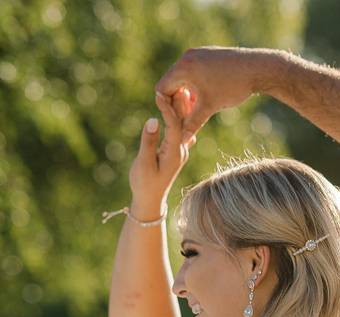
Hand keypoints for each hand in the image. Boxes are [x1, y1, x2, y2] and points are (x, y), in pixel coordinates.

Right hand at [128, 88, 195, 211]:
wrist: (151, 200)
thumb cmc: (144, 183)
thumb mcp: (144, 163)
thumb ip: (149, 141)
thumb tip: (153, 119)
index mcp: (174, 151)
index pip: (174, 125)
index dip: (167, 108)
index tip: (159, 93)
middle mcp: (181, 149)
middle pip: (182, 122)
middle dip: (180, 102)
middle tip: (180, 81)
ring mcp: (180, 149)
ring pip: (182, 124)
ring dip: (182, 107)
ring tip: (183, 88)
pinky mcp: (176, 150)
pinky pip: (180, 129)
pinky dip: (180, 117)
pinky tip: (182, 107)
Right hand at [155, 46, 266, 143]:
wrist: (259, 68)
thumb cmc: (234, 86)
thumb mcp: (211, 106)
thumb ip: (193, 123)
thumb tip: (181, 141)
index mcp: (184, 67)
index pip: (162, 88)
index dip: (168, 106)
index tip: (177, 118)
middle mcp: (188, 57)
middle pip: (172, 82)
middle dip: (177, 100)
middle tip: (188, 116)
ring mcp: (199, 54)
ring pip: (184, 77)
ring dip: (188, 94)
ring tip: (199, 108)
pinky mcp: (209, 55)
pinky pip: (195, 71)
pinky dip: (197, 85)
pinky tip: (209, 97)